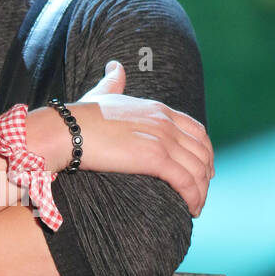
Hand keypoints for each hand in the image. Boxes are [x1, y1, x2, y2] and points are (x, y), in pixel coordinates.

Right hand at [28, 61, 213, 216]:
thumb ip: (113, 82)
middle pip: (202, 152)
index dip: (205, 152)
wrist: (68, 130)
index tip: (204, 168)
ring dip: (202, 191)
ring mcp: (163, 139)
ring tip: (196, 206)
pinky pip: (186, 181)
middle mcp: (166, 122)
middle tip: (201, 193)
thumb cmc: (81, 117)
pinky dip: (194, 196)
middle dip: (206, 174)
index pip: (197, 131)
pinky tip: (191, 209)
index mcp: (158, 109)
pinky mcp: (156, 158)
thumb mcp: (103, 94)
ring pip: (197, 169)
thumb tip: (115, 66)